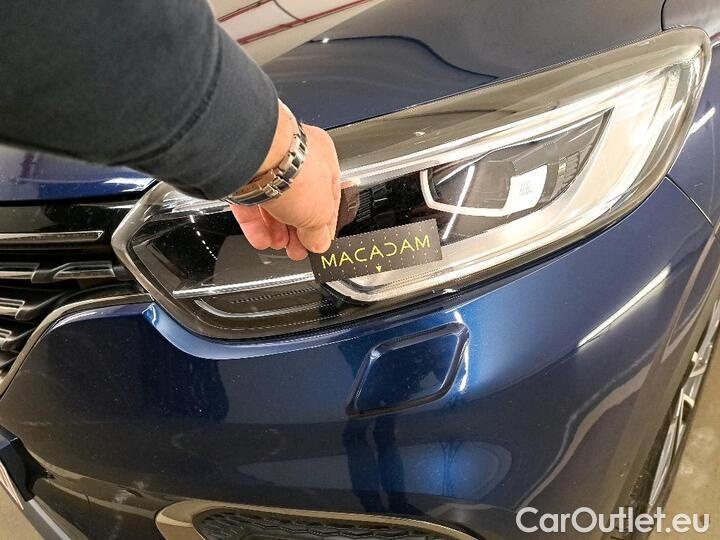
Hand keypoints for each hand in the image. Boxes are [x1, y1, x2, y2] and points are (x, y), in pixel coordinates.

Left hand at [231, 104, 340, 259]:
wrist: (258, 160)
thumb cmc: (296, 173)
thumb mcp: (320, 213)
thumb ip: (319, 232)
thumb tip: (319, 243)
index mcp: (323, 161)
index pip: (327, 197)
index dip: (323, 224)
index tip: (318, 242)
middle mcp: (294, 160)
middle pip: (298, 204)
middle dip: (297, 231)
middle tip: (297, 249)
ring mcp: (267, 168)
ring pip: (273, 205)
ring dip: (277, 231)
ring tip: (279, 245)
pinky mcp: (243, 178)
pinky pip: (251, 205)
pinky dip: (256, 225)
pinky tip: (261, 240)